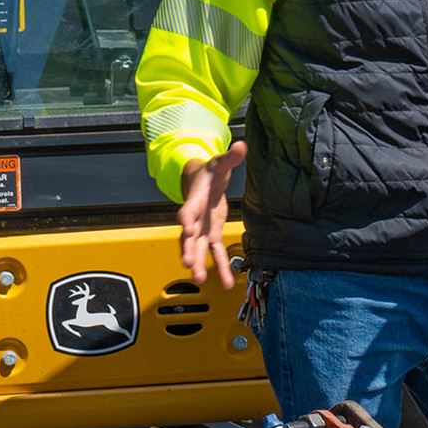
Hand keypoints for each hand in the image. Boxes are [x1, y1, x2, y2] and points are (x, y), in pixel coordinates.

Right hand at [177, 141, 247, 288]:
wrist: (204, 182)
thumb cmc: (210, 173)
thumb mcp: (220, 163)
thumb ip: (230, 157)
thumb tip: (242, 146)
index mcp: (194, 199)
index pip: (188, 209)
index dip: (186, 218)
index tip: (185, 226)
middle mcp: (195, 218)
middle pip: (188, 235)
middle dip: (188, 249)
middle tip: (189, 263)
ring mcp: (202, 229)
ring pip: (198, 249)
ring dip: (199, 263)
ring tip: (200, 279)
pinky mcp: (212, 235)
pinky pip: (216, 253)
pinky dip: (221, 267)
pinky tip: (228, 282)